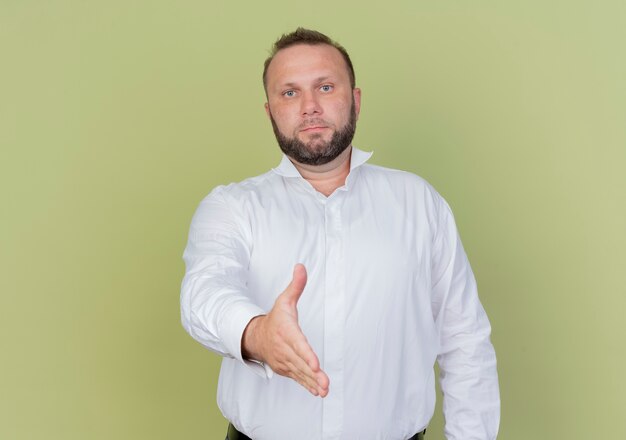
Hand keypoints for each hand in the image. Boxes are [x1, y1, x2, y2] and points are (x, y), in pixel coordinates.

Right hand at [242, 264, 329, 396]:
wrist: (255, 336)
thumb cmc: (275, 318)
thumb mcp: (284, 299)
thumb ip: (296, 286)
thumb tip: (301, 266)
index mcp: (286, 331)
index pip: (297, 344)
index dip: (306, 354)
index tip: (315, 364)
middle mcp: (284, 348)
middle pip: (300, 362)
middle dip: (312, 373)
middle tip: (325, 382)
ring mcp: (284, 360)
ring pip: (299, 373)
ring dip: (312, 382)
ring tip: (325, 389)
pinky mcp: (286, 369)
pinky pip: (297, 378)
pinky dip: (307, 385)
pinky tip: (318, 392)